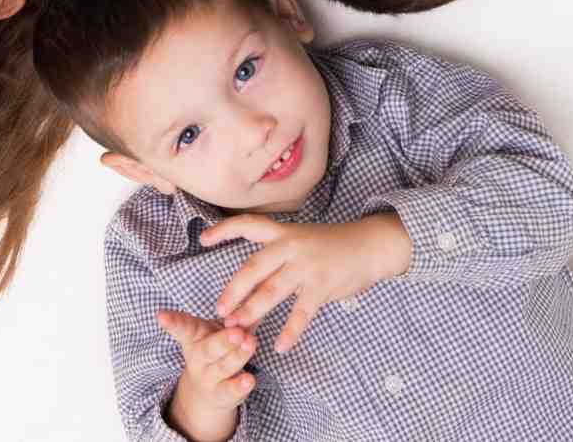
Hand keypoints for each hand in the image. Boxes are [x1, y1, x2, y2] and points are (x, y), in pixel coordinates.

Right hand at [156, 309, 255, 439]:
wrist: (206, 391)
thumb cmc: (215, 347)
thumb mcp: (219, 329)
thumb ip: (236, 315)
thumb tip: (254, 291)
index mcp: (193, 336)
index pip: (182, 327)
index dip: (171, 321)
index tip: (160, 316)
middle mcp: (198, 358)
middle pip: (209, 349)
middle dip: (223, 341)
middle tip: (236, 332)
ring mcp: (208, 378)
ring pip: (223, 367)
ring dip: (237, 356)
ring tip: (250, 345)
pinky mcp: (222, 395)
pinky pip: (231, 391)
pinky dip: (240, 386)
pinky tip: (249, 380)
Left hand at [201, 212, 409, 352]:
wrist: (369, 245)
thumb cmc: (332, 246)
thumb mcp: (302, 240)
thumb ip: (278, 256)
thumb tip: (252, 279)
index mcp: (283, 233)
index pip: (247, 225)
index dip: (224, 230)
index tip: (203, 239)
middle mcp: (290, 246)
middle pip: (253, 266)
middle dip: (234, 290)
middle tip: (219, 310)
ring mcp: (306, 266)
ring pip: (272, 290)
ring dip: (253, 310)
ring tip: (239, 329)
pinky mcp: (322, 285)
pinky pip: (302, 312)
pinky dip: (290, 331)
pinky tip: (280, 346)